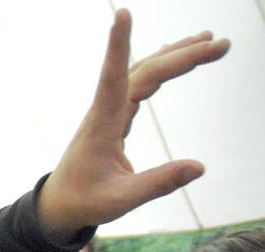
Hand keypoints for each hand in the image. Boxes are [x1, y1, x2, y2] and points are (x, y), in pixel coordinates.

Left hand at [36, 11, 229, 243]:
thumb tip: (199, 167)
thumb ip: (158, 184)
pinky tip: (179, 58)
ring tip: (208, 41)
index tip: (122, 14)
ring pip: (143, 72)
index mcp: (101, 126)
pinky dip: (162, 67)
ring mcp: (108, 110)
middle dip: (182, 55)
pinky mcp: (113, 115)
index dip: (117, 45)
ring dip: (174, 55)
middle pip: (145, 71)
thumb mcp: (120, 201)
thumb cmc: (84, 202)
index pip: (112, 78)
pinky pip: (139, 81)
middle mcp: (104, 111)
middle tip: (221, 45)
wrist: (58, 204)